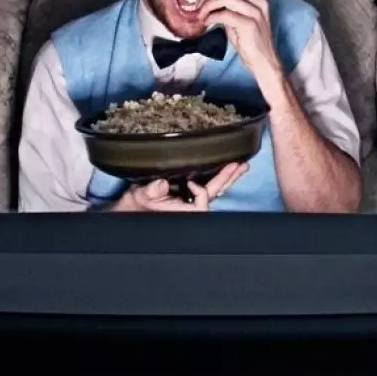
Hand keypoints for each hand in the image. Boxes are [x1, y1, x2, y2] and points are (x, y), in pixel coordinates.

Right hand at [110, 162, 248, 211]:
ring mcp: (192, 197)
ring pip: (216, 189)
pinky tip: (229, 167)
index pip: (201, 204)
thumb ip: (152, 191)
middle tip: (239, 166)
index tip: (190, 183)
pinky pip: (210, 184)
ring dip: (228, 177)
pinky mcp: (191, 191)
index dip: (200, 192)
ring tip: (241, 166)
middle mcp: (190, 204)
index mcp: (182, 209)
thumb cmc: (139, 202)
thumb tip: (162, 184)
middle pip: (215, 194)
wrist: (135, 204)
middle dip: (227, 179)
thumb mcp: (142, 195)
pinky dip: (220, 175)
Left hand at [196, 0, 282, 83]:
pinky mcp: (249, 24)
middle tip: (196, 4)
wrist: (263, 61)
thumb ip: (226, 7)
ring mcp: (255, 12)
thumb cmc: (249, 42)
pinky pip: (224, 14)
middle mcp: (258, 1)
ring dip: (207, 4)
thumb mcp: (237, 19)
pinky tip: (206, 22)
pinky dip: (211, 16)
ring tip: (200, 14)